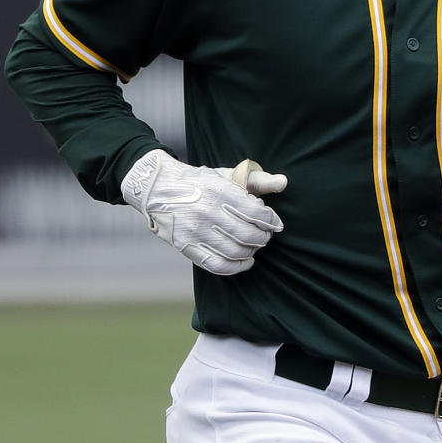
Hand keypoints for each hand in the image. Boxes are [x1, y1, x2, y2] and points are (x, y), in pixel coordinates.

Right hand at [121, 149, 286, 274]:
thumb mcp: (227, 175)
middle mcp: (207, 212)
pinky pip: (217, 265)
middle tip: (266, 235)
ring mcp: (195, 231)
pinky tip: (246, 261)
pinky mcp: (186, 246)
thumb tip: (283, 183)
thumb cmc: (200, 182)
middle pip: (248, 235)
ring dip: (252, 252)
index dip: (271, 221)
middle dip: (263, 237)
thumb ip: (257, 180)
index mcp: (219, 192)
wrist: (158, 188)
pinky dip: (236, 267)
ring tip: (255, 245)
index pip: (256, 213)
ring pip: (235, 252)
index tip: (274, 222)